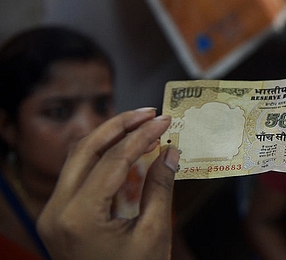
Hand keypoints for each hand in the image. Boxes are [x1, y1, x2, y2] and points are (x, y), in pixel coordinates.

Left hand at [36, 108, 179, 259]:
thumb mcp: (153, 234)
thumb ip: (160, 187)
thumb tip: (171, 151)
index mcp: (79, 216)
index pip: (112, 160)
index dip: (142, 136)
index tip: (165, 121)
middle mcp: (56, 210)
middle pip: (85, 149)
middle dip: (120, 125)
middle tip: (150, 113)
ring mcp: (53, 213)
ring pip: (77, 158)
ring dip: (109, 138)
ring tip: (141, 125)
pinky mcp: (58, 216)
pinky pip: (77, 175)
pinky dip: (102, 158)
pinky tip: (128, 152)